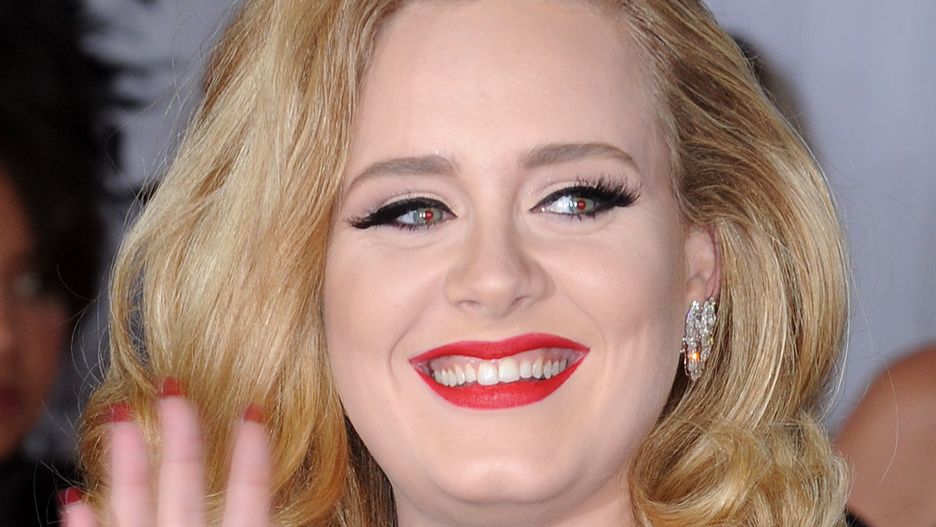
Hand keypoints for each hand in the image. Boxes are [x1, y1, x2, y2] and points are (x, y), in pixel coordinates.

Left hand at [61, 380, 271, 526]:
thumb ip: (271, 519)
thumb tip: (331, 512)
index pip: (251, 497)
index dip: (254, 454)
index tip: (252, 408)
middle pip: (186, 490)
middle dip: (179, 438)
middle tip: (172, 389)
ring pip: (135, 510)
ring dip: (126, 465)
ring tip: (117, 416)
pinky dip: (86, 523)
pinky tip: (74, 495)